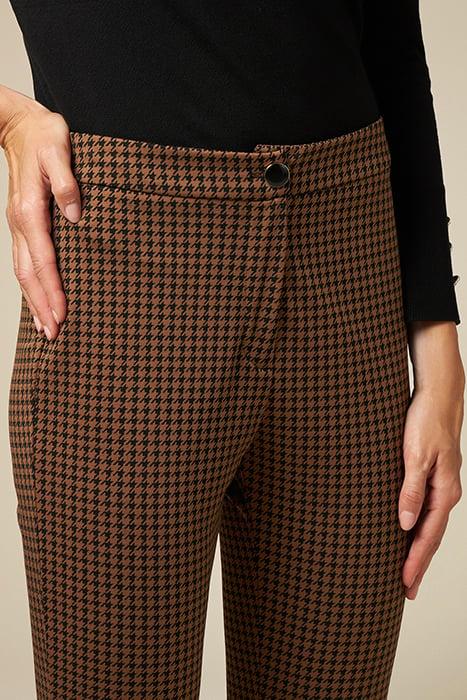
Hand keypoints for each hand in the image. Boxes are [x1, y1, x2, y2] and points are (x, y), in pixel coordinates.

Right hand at [0, 86, 80, 339]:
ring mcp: (18, 225)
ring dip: (34, 300)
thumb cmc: (43, 136)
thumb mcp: (59, 150)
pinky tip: (37, 298)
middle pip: (29, 274)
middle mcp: (20, 223)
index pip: (44, 259)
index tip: (62, 314)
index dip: (53, 289)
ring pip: (23, 272)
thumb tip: (76, 216)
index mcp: (31, 210)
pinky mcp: (22, 224)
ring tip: (45, 327)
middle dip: (42, 305)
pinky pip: (23, 261)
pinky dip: (30, 285)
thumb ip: (66, 183)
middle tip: (54, 334)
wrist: (17, 124)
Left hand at [400, 320, 463, 598]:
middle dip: (418, 565)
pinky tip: (407, 534)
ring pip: (428, 526)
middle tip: (405, 591)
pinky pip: (426, 512)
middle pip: (430, 537)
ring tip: (406, 571)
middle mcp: (445, 493)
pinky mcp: (433, 478)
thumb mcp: (414, 455)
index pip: (427, 536)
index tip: (404, 584)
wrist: (439, 396)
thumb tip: (404, 524)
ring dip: (418, 549)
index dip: (415, 562)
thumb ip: (410, 490)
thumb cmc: (425, 421)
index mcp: (443, 492)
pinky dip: (417, 529)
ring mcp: (441, 487)